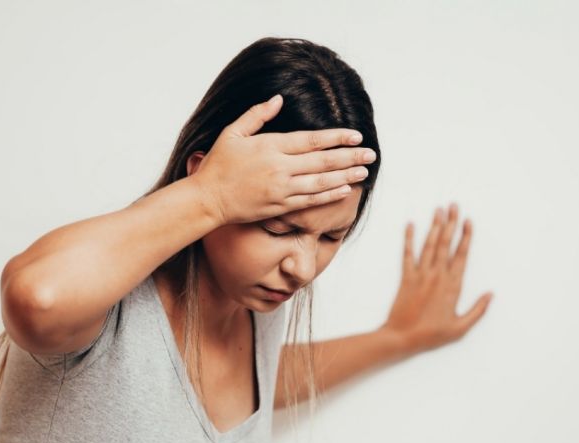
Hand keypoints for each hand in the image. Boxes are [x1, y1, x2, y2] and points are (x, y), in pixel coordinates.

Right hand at [190, 94, 376, 224]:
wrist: (207, 199)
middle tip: (371, 154)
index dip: (337, 138)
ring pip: (321, 182)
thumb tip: (278, 99)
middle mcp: (280, 168)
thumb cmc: (218, 164)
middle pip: (323, 160)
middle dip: (350, 156)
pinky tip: (345, 190)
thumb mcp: (233, 132)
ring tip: (364, 171)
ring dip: (345, 176)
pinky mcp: (280, 206)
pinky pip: (311, 200)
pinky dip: (329, 195)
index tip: (356, 135)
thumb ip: (257, 114)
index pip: (312, 140)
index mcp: (271, 146)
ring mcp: (282, 189)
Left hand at [380, 203, 492, 354]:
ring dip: (435, 226)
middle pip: (446, 244)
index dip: (466, 236)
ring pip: (429, 245)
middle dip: (451, 223)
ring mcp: (421, 275)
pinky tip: (411, 224)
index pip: (461, 255)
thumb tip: (491, 294)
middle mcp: (437, 275)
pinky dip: (409, 238)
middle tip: (454, 205)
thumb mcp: (460, 328)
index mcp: (452, 285)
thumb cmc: (432, 335)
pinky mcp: (406, 277)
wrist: (402, 338)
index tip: (469, 221)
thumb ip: (477, 310)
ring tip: (439, 209)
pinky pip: (407, 254)